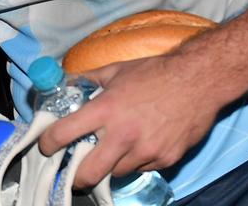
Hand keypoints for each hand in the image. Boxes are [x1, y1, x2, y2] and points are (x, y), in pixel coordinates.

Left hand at [37, 54, 221, 188]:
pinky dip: (136, 161)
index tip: (47, 147)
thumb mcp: (116, 70)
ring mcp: (146, 150)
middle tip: (74, 172)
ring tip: (115, 149)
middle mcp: (123, 134)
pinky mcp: (165, 160)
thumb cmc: (156, 72)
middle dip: (77, 177)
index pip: (65, 133)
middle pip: (89, 172)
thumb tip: (67, 83)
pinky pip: (142, 169)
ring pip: (116, 172)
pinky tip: (142, 144)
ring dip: (111, 165)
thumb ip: (89, 80)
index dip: (49, 144)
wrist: (199, 80)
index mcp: (106, 109)